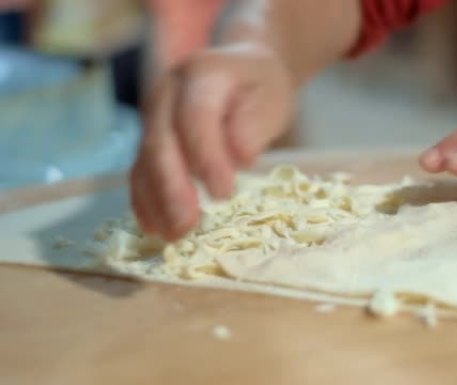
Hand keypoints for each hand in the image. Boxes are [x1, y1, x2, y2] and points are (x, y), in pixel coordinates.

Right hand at [130, 44, 294, 239]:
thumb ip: (255, 125)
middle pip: (161, 140)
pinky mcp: (148, 138)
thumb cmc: (261, 90)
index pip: (196, 115)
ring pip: (144, 160)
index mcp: (202, 73)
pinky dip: (145, 201)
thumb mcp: (272, 100)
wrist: (243, 73)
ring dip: (156, 201)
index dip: (206, 155)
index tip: (224, 192)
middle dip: (172, 187)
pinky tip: (155, 227)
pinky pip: (140, 171)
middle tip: (186, 225)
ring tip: (172, 236)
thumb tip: (239, 155)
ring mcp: (153, 115)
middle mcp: (168, 91)